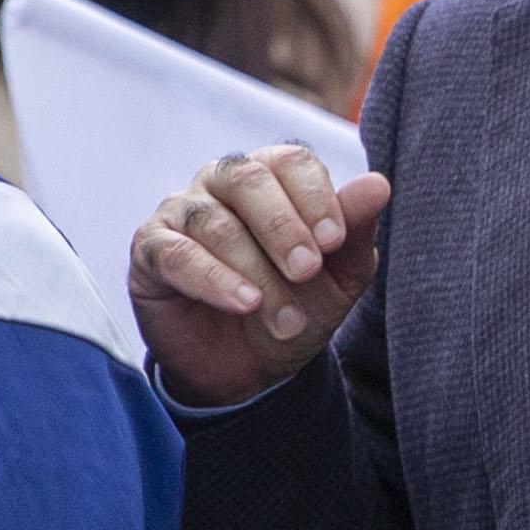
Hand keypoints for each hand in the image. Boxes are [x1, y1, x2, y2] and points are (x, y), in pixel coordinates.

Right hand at [131, 146, 393, 410]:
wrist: (249, 369)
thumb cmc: (297, 306)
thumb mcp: (337, 278)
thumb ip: (355, 231)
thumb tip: (379, 185)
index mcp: (272, 177)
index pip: (292, 161)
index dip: (315, 196)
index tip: (335, 240)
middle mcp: (222, 183)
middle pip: (248, 180)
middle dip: (283, 227)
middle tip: (308, 271)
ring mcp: (181, 212)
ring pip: (215, 223)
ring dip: (256, 272)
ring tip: (286, 318)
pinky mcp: (150, 250)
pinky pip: (175, 253)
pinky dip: (212, 278)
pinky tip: (243, 304)